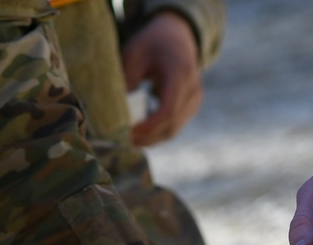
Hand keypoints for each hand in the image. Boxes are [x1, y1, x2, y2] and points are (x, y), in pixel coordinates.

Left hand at [122, 12, 202, 146]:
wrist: (176, 35)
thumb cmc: (152, 43)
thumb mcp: (134, 54)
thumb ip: (127, 81)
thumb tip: (117, 112)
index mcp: (181, 72)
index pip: (168, 110)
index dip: (148, 126)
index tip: (128, 132)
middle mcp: (193, 90)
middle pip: (171, 126)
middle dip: (146, 137)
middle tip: (122, 141)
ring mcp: (195, 101)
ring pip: (172, 131)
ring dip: (150, 139)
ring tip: (128, 139)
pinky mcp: (191, 108)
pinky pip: (174, 128)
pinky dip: (156, 133)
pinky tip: (139, 134)